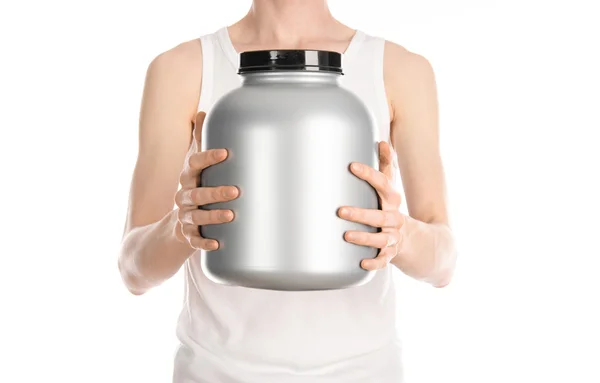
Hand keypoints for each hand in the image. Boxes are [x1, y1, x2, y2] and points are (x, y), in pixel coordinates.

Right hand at [174, 112, 238, 249]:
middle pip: (196, 193)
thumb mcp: (195, 165)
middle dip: (215, 192)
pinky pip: (194, 241)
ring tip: (231, 215)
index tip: (225, 153)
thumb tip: (202, 111)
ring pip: (195, 217)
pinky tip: (217, 244)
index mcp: (188, 177)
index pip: (194, 164)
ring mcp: (184, 218)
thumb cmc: (194, 188)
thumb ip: (200, 141)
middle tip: (236, 191)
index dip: (208, 158)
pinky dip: (204, 243)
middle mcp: (183, 197)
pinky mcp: (187, 236)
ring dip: (212, 216)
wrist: (173, 225)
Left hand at [338, 141, 404, 269]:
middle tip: (340, 210)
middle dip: (361, 214)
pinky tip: (361, 263)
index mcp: (392, 201)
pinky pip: (383, 261)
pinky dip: (374, 263)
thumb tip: (382, 141)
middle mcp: (394, 220)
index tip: (351, 166)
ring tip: (346, 235)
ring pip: (381, 240)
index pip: (383, 185)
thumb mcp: (391, 188)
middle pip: (380, 217)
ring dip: (364, 238)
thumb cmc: (393, 209)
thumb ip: (386, 166)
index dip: (369, 175)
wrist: (417, 240)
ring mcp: (393, 239)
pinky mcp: (391, 255)